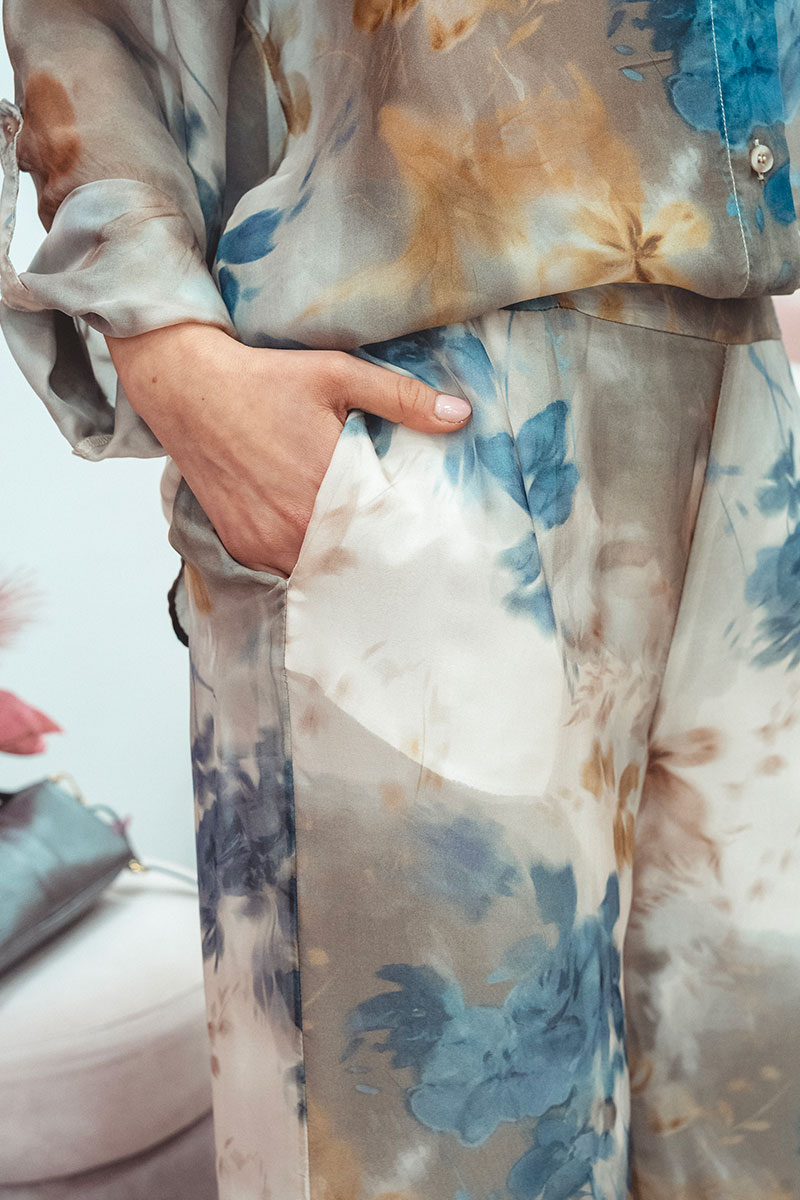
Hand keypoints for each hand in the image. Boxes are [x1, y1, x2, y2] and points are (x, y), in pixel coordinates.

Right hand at [105, 322, 471, 576]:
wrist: (188, 390)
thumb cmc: (265, 379)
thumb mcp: (338, 376)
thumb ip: (402, 399)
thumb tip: (461, 415)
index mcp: (327, 484)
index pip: (383, 533)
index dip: (406, 539)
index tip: (427, 543)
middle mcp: (294, 523)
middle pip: (354, 559)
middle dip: (376, 554)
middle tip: (403, 555)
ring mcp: (264, 541)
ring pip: (319, 571)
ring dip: (339, 562)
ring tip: (363, 550)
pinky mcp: (241, 547)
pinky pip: (285, 570)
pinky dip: (303, 561)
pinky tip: (319, 544)